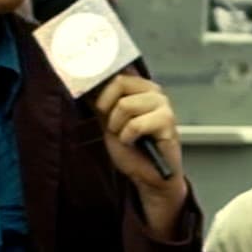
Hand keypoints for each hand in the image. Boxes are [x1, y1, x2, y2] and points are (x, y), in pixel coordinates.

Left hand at [92, 73, 187, 233]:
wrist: (147, 175)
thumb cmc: (131, 149)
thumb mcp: (108, 121)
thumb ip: (101, 102)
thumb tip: (84, 85)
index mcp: (141, 87)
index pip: (116, 75)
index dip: (102, 93)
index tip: (101, 111)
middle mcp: (154, 91)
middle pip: (119, 84)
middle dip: (109, 111)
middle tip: (116, 128)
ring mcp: (163, 105)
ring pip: (125, 105)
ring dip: (118, 127)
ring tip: (127, 137)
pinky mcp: (167, 121)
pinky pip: (135, 125)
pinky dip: (128, 138)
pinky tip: (135, 143)